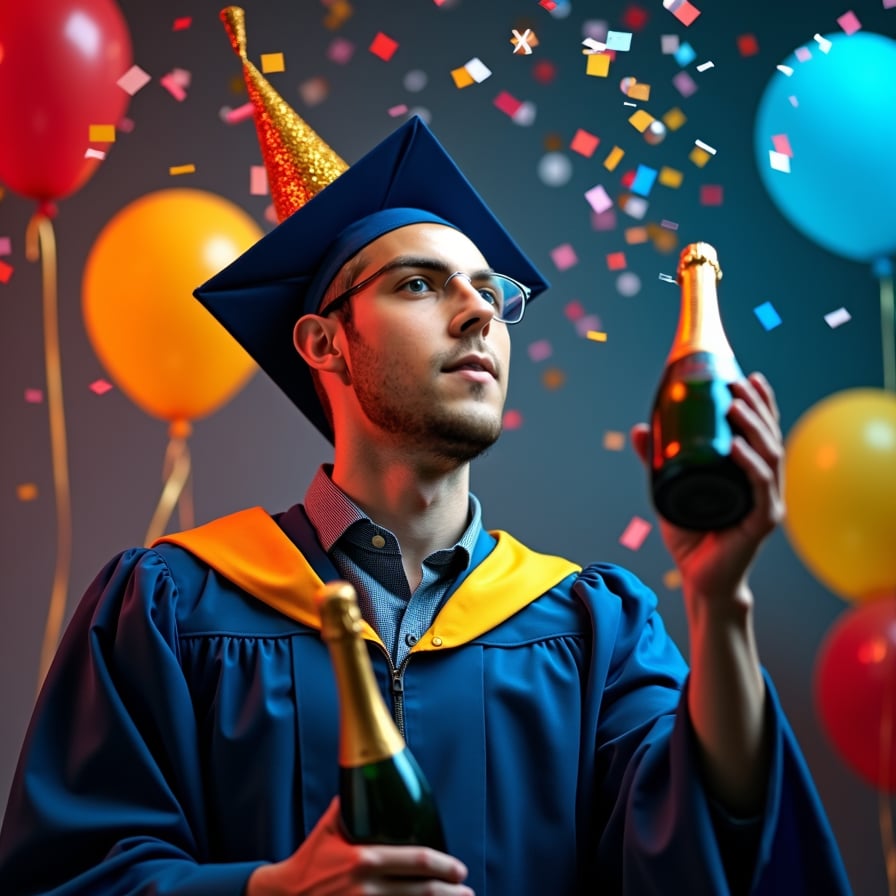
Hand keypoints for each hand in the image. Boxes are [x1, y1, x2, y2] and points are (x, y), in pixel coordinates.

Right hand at [246, 797, 472, 895]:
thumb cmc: (309, 861)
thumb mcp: (327, 829)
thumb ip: (348, 805)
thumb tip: (362, 776)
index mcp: (363, 859)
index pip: (414, 860)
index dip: (442, 865)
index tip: (459, 868)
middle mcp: (366, 887)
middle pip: (421, 891)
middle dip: (450, 891)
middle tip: (466, 888)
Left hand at [630, 371, 783, 605]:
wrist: (700, 581)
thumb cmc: (692, 537)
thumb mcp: (670, 490)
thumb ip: (657, 461)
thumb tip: (640, 427)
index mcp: (751, 475)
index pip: (762, 432)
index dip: (760, 403)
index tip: (746, 376)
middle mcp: (765, 485)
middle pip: (770, 436)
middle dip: (757, 406)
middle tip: (738, 382)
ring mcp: (766, 502)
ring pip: (769, 455)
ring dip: (753, 426)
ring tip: (734, 404)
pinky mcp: (760, 521)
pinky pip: (758, 486)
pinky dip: (749, 463)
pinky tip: (735, 444)